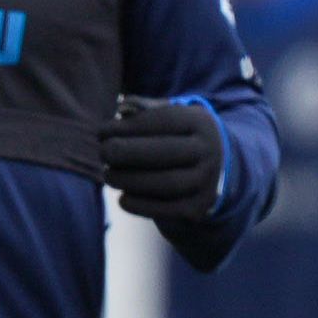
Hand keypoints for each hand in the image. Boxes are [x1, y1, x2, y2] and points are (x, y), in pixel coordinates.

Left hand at [102, 92, 223, 227]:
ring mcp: (206, 182)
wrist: (215, 173)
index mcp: (200, 123)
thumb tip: (124, 108)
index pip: (164, 121)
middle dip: (128, 152)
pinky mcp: (197, 209)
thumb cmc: (179, 139)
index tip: (102, 132)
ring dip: (130, 179)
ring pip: (166, 183)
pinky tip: (123, 198)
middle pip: (166, 152)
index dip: (129, 126)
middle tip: (103, 152)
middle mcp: (209, 152)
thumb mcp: (173, 117)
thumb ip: (148, 109)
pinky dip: (140, 204)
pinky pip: (167, 209)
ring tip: (109, 175)